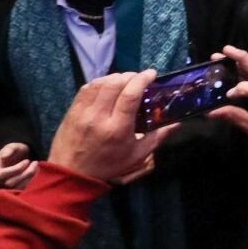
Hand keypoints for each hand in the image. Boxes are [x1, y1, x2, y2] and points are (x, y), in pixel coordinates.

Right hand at [0, 143, 37, 189]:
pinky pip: (21, 190)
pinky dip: (30, 181)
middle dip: (25, 173)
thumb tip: (4, 156)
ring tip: (35, 167)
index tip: (27, 161)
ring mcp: (1, 186)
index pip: (0, 174)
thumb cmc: (15, 151)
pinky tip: (35, 173)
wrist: (19, 157)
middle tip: (34, 163)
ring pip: (16, 187)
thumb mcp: (13, 146)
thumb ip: (9, 149)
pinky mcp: (10, 190)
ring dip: (29, 177)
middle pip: (9, 182)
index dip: (16, 169)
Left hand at [45, 71, 174, 182]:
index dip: (142, 80)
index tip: (151, 74)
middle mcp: (99, 117)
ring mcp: (83, 112)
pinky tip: (107, 86)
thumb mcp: (137, 155)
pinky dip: (100, 82)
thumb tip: (175, 124)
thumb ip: (157, 137)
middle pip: (114, 84)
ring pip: (99, 83)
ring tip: (124, 81)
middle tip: (138, 78)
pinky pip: (87, 88)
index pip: (130, 95)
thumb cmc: (108, 165)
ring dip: (114, 77)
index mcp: (117, 128)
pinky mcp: (73, 110)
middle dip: (129, 76)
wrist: (72, 173)